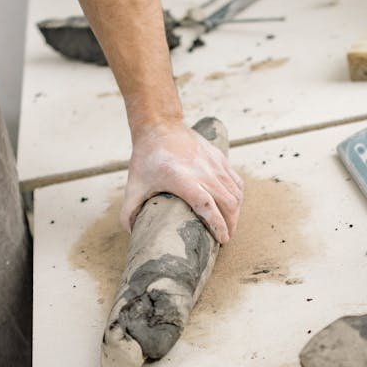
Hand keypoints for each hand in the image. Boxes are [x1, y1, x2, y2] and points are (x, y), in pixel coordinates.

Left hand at [122, 122, 243, 243]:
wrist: (160, 126)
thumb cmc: (147, 157)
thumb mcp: (134, 185)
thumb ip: (128, 211)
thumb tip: (132, 232)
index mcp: (183, 180)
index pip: (208, 207)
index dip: (218, 225)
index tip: (222, 240)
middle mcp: (203, 172)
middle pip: (228, 203)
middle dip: (230, 224)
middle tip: (226, 238)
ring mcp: (214, 164)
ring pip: (235, 193)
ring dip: (235, 212)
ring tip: (229, 224)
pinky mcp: (220, 158)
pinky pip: (236, 181)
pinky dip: (237, 196)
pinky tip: (233, 205)